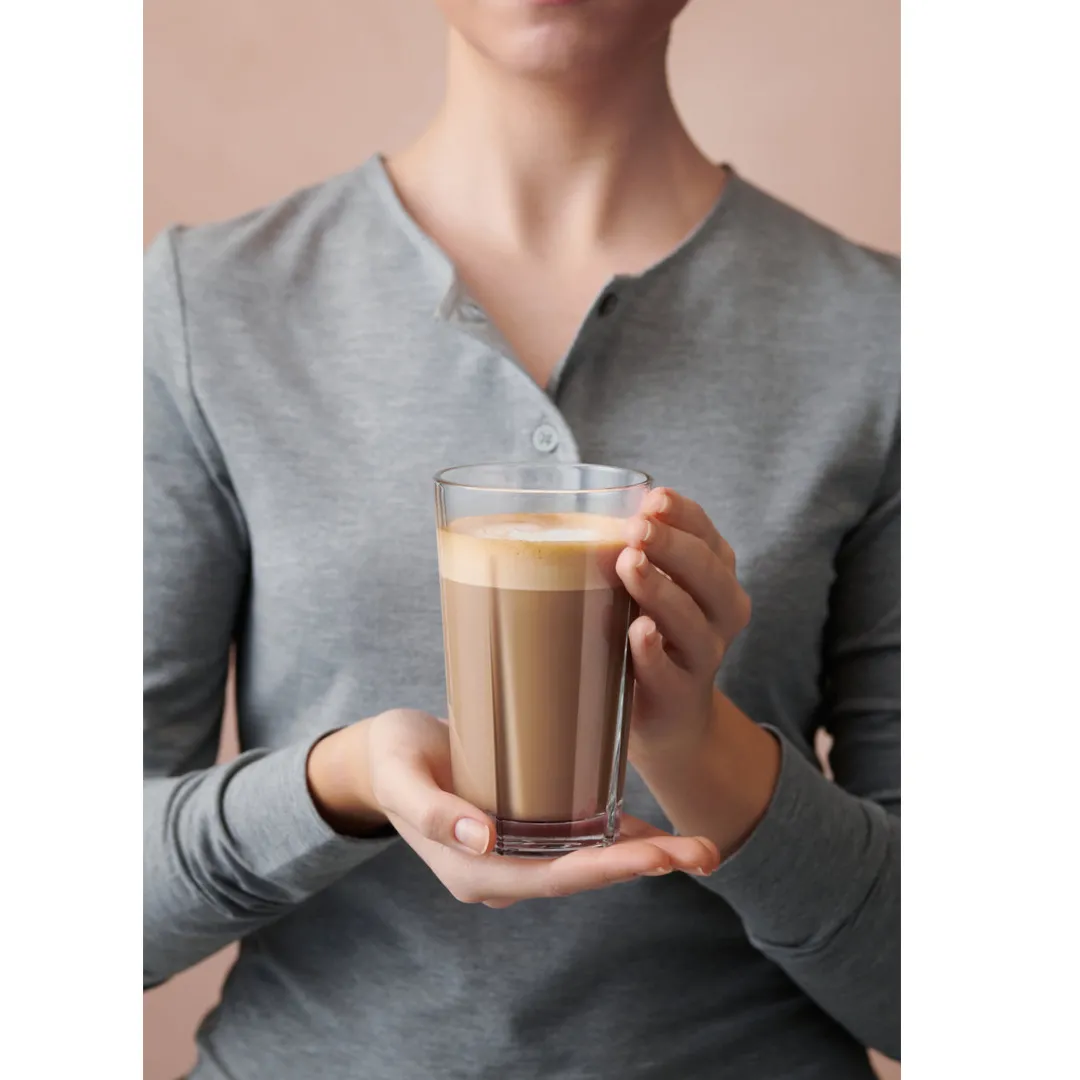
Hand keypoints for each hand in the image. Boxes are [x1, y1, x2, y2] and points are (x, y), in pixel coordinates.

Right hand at [307, 709, 719, 907]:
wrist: (382, 756)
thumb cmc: (392, 760)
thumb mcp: (403, 777)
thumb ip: (434, 812)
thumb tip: (482, 840)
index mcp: (474, 871)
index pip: (552, 877)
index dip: (606, 869)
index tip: (656, 859)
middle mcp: (503, 870)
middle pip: (583, 875)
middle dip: (644, 866)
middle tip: (704, 853)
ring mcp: (517, 851)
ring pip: (588, 861)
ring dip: (644, 857)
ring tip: (702, 849)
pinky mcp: (527, 826)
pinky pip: (578, 839)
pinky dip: (620, 838)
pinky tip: (661, 833)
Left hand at [616, 488, 751, 758]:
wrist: (670, 715)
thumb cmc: (653, 631)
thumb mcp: (651, 587)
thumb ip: (636, 551)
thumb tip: (584, 505)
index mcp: (716, 575)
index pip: (707, 536)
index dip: (684, 515)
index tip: (653, 498)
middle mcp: (721, 612)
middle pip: (707, 573)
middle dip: (671, 546)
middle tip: (636, 528)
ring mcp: (703, 656)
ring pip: (690, 620)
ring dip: (660, 589)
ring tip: (630, 564)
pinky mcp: (677, 695)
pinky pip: (668, 673)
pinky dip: (653, 652)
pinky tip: (639, 632)